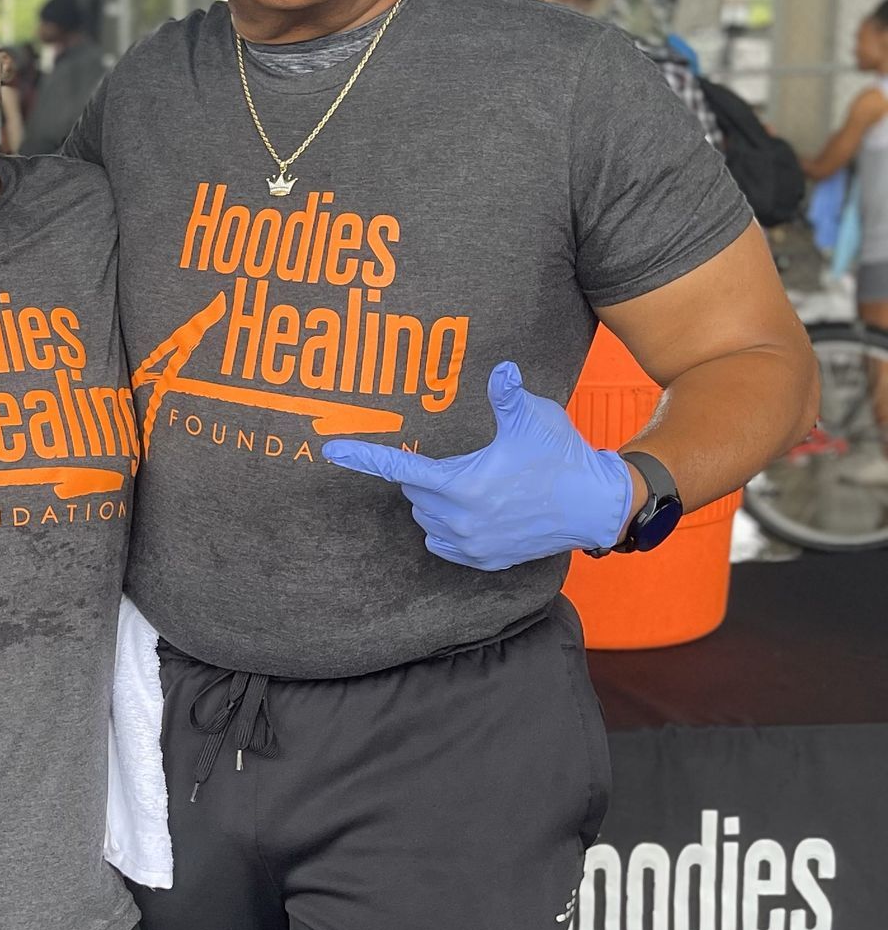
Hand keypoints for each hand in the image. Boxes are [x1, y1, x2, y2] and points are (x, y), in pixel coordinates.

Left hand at [321, 359, 633, 570]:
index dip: (363, 457)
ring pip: (425, 520)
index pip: (399, 469)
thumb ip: (507, 396)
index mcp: (462, 484)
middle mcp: (460, 520)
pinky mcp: (486, 560)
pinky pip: (444, 544)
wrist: (597, 505)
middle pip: (413, 494)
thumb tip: (501, 369)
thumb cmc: (562, 457)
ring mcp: (472, 545)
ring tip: (471, 485)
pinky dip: (446, 528)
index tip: (330, 450)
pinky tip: (471, 513)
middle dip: (424, 477)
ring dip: (434, 503)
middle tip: (460, 461)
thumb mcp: (533, 419)